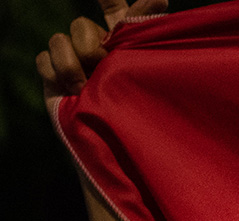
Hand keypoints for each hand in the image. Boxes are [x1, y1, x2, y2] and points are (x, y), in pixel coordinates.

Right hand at [35, 0, 168, 100]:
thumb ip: (143, 30)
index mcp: (124, 41)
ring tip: (85, 88)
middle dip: (88, 46)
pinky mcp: (55, 76)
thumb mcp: (145, 65)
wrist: (118, 140)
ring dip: (70, 66)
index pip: (115, 8)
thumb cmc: (138, 106)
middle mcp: (98, 47)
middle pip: (80, 24)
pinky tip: (71, 93)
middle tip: (100, 68)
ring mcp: (75, 61)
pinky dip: (55, 76)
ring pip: (58, 40)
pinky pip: (44, 60)